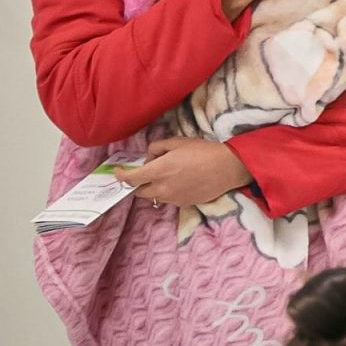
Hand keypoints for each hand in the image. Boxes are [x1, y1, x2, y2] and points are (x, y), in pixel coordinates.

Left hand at [115, 137, 252, 206]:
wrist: (227, 167)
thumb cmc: (203, 151)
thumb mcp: (178, 142)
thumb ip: (157, 148)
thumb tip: (149, 157)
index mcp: (158, 171)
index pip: (130, 179)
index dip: (120, 176)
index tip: (118, 171)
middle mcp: (162, 188)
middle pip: (140, 191)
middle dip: (139, 182)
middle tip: (148, 172)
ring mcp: (173, 198)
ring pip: (155, 196)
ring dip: (155, 187)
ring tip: (168, 176)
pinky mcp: (184, 204)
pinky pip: (169, 199)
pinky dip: (169, 191)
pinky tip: (181, 182)